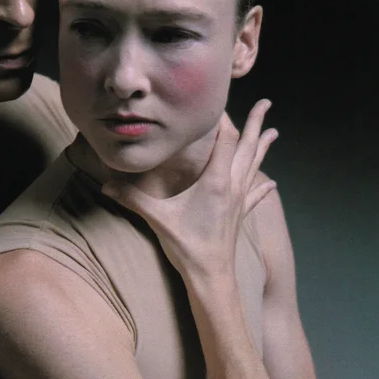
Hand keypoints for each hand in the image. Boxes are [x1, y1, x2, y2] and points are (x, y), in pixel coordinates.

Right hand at [102, 101, 277, 279]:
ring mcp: (238, 201)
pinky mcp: (239, 217)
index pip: (225, 140)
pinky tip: (272, 184)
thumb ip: (131, 199)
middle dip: (255, 124)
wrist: (210, 277)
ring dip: (262, 147)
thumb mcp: (157, 219)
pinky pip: (254, 196)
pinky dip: (262, 186)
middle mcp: (231, 186)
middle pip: (247, 148)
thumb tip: (105, 185)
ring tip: (273, 131)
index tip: (220, 101)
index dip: (224, 119)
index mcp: (215, 181)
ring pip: (254, 167)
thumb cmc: (187, 246)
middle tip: (265, 103)